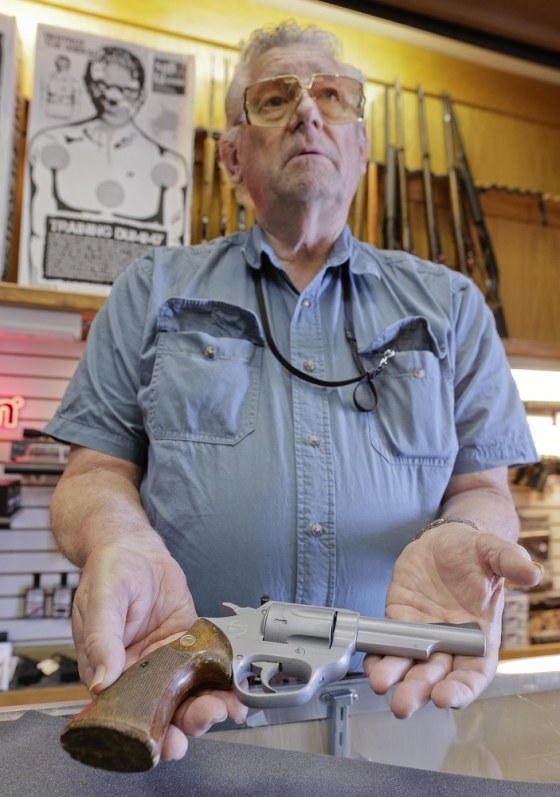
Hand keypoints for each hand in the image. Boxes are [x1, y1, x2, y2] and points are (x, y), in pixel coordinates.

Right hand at [71, 540, 246, 759]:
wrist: (134, 547)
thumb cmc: (109, 571)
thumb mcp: (100, 600)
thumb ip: (100, 638)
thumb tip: (102, 680)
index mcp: (109, 669)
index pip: (127, 713)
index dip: (148, 732)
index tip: (168, 741)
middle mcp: (137, 671)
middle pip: (161, 710)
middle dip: (185, 723)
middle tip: (204, 718)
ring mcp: (164, 660)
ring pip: (186, 694)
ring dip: (206, 707)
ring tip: (226, 709)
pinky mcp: (186, 644)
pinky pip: (204, 667)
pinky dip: (220, 681)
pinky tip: (234, 688)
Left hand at [363, 525, 542, 717]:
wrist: (445, 540)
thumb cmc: (473, 553)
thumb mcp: (493, 552)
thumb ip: (510, 562)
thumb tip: (531, 572)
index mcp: (479, 636)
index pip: (473, 674)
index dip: (461, 690)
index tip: (445, 698)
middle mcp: (450, 642)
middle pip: (436, 677)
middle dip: (419, 692)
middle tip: (403, 703)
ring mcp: (423, 634)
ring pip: (409, 665)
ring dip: (395, 678)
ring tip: (383, 685)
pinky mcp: (400, 620)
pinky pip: (388, 643)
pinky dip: (379, 655)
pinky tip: (371, 662)